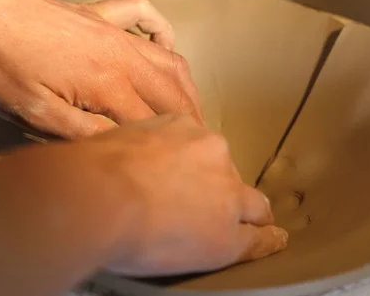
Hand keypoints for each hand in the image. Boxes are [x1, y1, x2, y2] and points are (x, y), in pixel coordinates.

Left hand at [0, 0, 202, 138]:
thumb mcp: (33, 113)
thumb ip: (84, 135)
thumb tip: (121, 151)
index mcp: (108, 82)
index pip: (154, 123)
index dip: (169, 149)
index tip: (178, 169)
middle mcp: (123, 54)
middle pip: (174, 93)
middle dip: (191, 123)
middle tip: (196, 148)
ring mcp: (114, 30)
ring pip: (170, 60)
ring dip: (186, 88)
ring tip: (193, 112)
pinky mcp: (99, 15)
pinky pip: (145, 16)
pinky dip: (163, 31)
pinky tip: (167, 42)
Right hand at [0, 115, 286, 277]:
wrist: (103, 195)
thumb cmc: (94, 169)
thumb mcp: (116, 139)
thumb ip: (136, 147)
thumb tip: (127, 162)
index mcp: (183, 128)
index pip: (203, 149)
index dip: (202, 168)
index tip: (198, 177)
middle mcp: (212, 154)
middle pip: (228, 174)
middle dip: (222, 188)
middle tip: (211, 205)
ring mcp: (226, 195)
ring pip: (250, 205)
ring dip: (246, 215)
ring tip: (252, 226)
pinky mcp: (229, 234)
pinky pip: (257, 238)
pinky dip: (267, 240)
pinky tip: (275, 241)